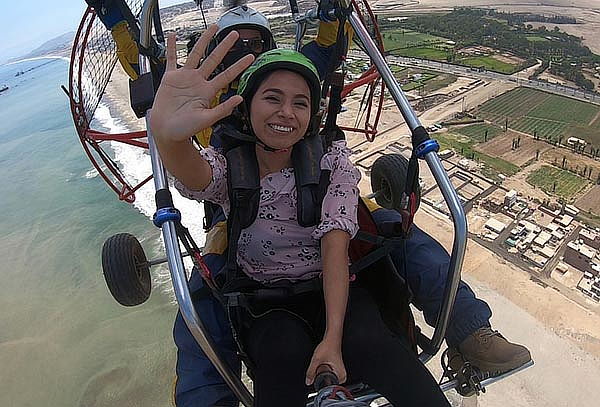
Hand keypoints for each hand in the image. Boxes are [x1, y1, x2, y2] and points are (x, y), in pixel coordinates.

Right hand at [149, 25, 253, 143]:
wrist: (166, 131)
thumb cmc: (185, 129)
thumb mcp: (207, 119)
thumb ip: (222, 109)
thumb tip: (239, 99)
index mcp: (208, 92)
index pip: (227, 75)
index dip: (239, 66)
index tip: (250, 57)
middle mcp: (198, 82)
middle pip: (214, 59)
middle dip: (224, 46)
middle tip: (234, 34)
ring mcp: (184, 78)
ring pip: (195, 54)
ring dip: (204, 40)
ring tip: (212, 28)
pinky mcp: (170, 78)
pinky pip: (171, 59)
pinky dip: (172, 47)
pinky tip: (174, 35)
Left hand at [305, 338, 346, 385]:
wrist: (331, 339)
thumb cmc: (328, 347)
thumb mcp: (317, 360)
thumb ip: (311, 371)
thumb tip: (308, 381)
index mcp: (341, 376)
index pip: (328, 386)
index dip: (319, 380)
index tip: (319, 371)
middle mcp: (342, 376)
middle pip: (327, 383)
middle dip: (320, 376)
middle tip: (321, 365)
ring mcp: (340, 373)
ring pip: (326, 379)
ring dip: (321, 373)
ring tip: (323, 362)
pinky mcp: (336, 370)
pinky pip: (328, 375)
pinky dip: (323, 371)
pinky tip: (323, 363)